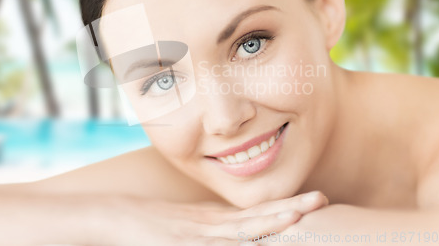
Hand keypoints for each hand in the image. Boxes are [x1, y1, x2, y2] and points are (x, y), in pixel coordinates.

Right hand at [90, 191, 328, 244]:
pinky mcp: (186, 241)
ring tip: (301, 211)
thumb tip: (236, 236)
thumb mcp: (185, 228)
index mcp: (214, 220)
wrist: (116, 216)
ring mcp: (200, 232)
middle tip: (322, 197)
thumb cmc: (149, 225)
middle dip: (291, 207)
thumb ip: (210, 232)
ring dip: (273, 219)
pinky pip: (219, 243)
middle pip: (258, 215)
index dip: (285, 209)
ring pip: (243, 227)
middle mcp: (212, 224)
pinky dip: (242, 241)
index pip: (256, 215)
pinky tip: (260, 238)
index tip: (311, 204)